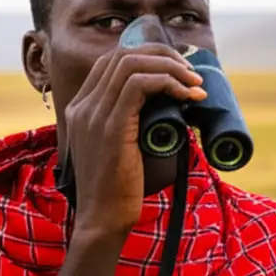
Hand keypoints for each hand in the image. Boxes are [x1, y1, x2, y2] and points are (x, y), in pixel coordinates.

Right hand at [63, 42, 206, 239]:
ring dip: (170, 68)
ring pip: (132, 65)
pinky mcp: (110, 128)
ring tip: (195, 85)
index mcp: (80, 108)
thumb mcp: (120, 148)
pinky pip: (139, 86)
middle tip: (191, 75)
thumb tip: (167, 108)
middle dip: (163, 56)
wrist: (102, 220)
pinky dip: (168, 83)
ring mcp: (93, 115)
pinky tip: (186, 96)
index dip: (148, 57)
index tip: (177, 72)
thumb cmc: (117, 190)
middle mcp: (83, 106)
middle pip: (122, 55)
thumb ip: (130, 124)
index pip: (111, 62)